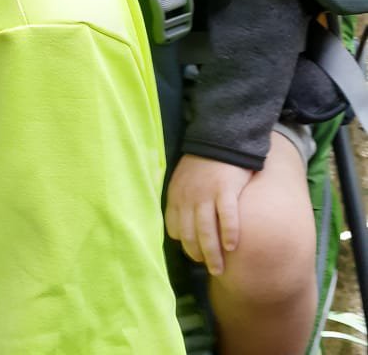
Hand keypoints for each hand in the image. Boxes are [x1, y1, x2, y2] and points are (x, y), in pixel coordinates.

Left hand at [164, 154, 252, 275]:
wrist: (219, 139)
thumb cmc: (202, 164)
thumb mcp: (182, 180)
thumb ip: (181, 201)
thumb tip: (181, 229)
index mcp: (175, 196)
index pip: (174, 229)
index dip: (184, 245)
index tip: (195, 254)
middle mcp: (188, 198)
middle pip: (190, 236)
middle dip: (199, 256)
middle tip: (210, 268)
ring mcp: (207, 195)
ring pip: (207, 232)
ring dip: (213, 254)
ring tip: (219, 268)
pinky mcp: (225, 190)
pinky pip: (227, 218)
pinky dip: (229, 234)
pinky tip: (233, 246)